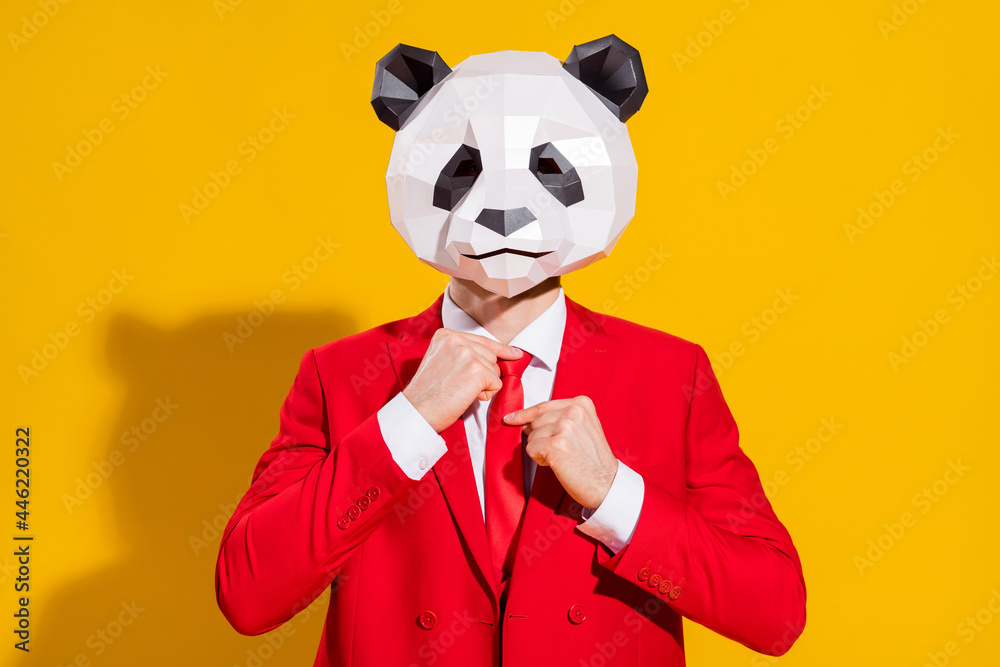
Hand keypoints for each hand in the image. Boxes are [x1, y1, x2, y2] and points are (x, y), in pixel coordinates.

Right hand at [403, 328, 523, 432]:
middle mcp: (456, 340)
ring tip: (460, 391)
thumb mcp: (441, 361)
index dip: (500, 350)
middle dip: (484, 374)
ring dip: (484, 385)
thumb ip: (462, 353)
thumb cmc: (428, 393)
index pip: (482, 340)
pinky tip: (467, 397)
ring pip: (495, 370)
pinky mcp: (477, 371)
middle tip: (460, 386)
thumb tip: (495, 355)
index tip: (515, 353)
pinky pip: (496, 383)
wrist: (417, 411)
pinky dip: (486, 394)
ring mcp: (467, 354)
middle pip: (491, 356)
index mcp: (446, 335)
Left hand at [503, 396, 618, 508]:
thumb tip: (524, 421)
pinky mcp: (556, 444)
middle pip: (535, 421)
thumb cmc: (592, 460)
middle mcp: (573, 411)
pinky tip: (557, 464)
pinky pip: (530, 448)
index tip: (510, 418)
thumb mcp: (583, 428)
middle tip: (563, 451)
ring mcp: (565, 427)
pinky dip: (539, 459)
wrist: (606, 483)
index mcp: (581, 403)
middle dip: (541, 438)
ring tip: (563, 457)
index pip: (543, 406)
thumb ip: (559, 418)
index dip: (524, 414)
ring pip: (531, 436)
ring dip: (541, 449)